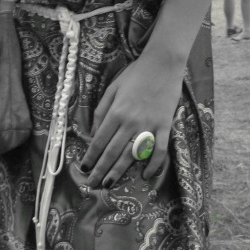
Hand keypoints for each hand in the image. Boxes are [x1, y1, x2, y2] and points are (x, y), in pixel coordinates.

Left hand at [80, 51, 183, 187]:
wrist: (163, 64)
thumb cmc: (136, 75)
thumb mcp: (112, 88)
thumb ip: (102, 110)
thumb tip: (94, 132)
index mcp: (116, 112)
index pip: (99, 140)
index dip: (91, 157)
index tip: (84, 168)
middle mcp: (130, 122)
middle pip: (112, 152)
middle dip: (100, 170)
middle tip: (93, 184)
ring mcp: (149, 125)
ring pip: (131, 155)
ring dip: (119, 171)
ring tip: (109, 184)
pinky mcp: (165, 126)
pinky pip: (159, 150)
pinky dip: (153, 164)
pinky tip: (145, 174)